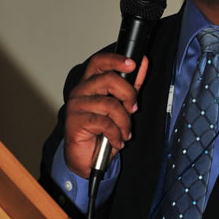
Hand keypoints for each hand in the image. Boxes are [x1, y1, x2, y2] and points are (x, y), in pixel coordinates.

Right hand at [64, 53, 147, 177]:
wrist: (86, 158)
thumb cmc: (101, 131)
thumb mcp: (121, 106)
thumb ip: (131, 85)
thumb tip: (142, 65)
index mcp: (90, 83)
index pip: (99, 62)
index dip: (116, 60)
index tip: (133, 64)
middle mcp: (80, 91)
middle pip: (108, 79)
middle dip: (128, 94)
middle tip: (133, 109)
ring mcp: (76, 106)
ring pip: (109, 104)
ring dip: (124, 122)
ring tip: (124, 132)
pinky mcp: (75, 122)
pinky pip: (105, 123)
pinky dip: (116, 134)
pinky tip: (116, 140)